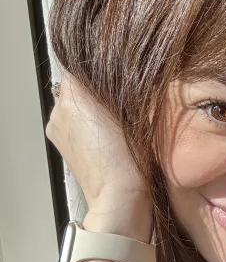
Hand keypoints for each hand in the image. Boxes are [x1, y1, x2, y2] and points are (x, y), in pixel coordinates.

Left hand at [46, 73, 151, 240]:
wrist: (119, 196)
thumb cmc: (128, 156)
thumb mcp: (131, 108)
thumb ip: (117, 84)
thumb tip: (115, 71)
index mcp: (73, 93)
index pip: (85, 66)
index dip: (106, 71)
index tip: (122, 82)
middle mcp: (59, 109)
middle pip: (78, 87)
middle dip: (98, 93)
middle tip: (122, 107)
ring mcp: (58, 129)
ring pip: (76, 108)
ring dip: (94, 112)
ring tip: (117, 128)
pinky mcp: (62, 148)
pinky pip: (75, 127)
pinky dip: (89, 130)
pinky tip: (108, 141)